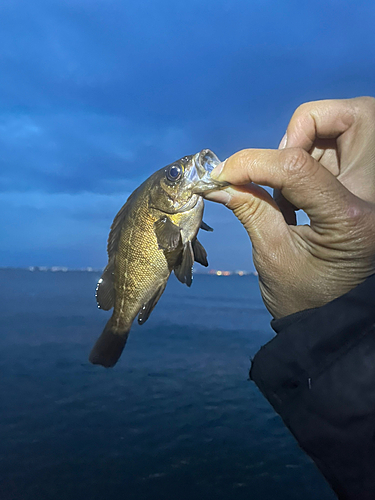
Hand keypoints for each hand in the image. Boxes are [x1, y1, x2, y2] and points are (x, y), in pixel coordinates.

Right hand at [205, 98, 374, 318]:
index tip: (224, 173)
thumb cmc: (303, 297)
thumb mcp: (272, 254)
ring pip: (354, 124)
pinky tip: (301, 189)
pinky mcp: (368, 190)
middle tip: (283, 155)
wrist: (334, 317)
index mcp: (350, 220)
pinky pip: (346, 146)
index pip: (299, 166)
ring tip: (289, 183)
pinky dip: (316, 154)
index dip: (253, 162)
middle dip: (310, 123)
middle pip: (358, 115)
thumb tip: (218, 180)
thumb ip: (249, 208)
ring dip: (311, 141)